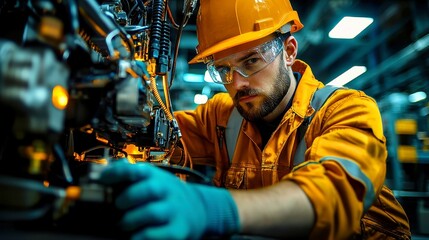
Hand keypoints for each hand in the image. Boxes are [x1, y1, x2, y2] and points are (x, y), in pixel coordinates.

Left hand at [98, 161, 239, 239]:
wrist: (199, 210)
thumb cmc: (167, 196)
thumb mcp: (154, 179)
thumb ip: (130, 176)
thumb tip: (98, 173)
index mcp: (157, 176)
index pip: (137, 169)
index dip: (117, 173)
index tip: (101, 180)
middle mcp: (168, 191)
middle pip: (149, 189)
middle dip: (129, 197)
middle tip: (118, 205)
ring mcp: (174, 211)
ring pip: (152, 212)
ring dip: (132, 219)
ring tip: (124, 224)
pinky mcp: (178, 230)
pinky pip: (157, 234)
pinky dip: (142, 236)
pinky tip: (135, 236)